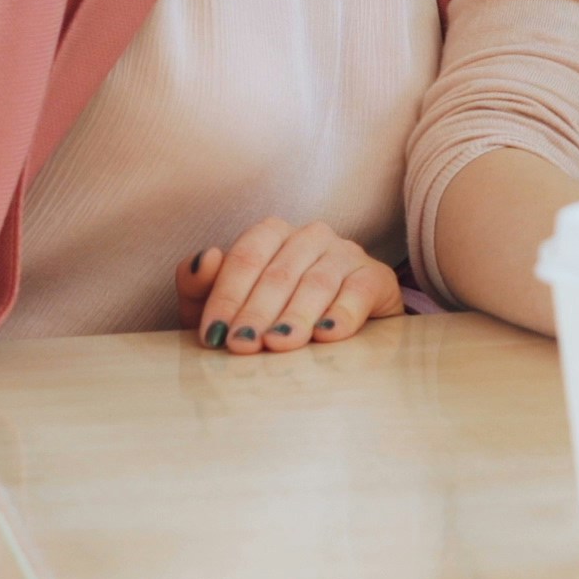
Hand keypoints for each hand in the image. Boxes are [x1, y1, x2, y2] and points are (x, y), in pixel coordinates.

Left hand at [177, 219, 401, 354]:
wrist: (338, 338)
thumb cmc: (272, 320)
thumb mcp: (230, 309)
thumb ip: (202, 286)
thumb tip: (204, 258)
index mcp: (272, 234)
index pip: (245, 258)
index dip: (226, 296)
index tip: (214, 335)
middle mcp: (311, 236)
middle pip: (278, 272)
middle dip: (257, 312)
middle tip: (242, 345)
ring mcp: (346, 253)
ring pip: (317, 282)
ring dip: (295, 316)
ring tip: (279, 344)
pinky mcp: (377, 276)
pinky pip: (359, 291)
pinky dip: (342, 313)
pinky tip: (327, 335)